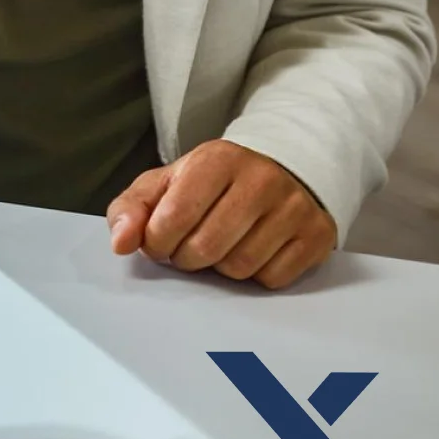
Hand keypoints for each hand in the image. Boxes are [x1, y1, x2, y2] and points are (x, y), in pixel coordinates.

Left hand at [106, 140, 336, 289]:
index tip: (158, 240)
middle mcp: (261, 179)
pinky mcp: (317, 236)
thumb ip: (132, 208)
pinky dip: (255, 274)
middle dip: (186, 257)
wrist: (282, 170)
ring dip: (220, 267)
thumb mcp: (165, 183)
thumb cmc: (211, 183)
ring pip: (240, 268)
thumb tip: (121, 242)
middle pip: (206, 248)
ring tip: (220, 245)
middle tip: (187, 246)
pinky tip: (252, 250)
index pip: (174, 217)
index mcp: (217, 159)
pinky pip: (273, 279)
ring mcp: (294, 208)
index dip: (157, 241)